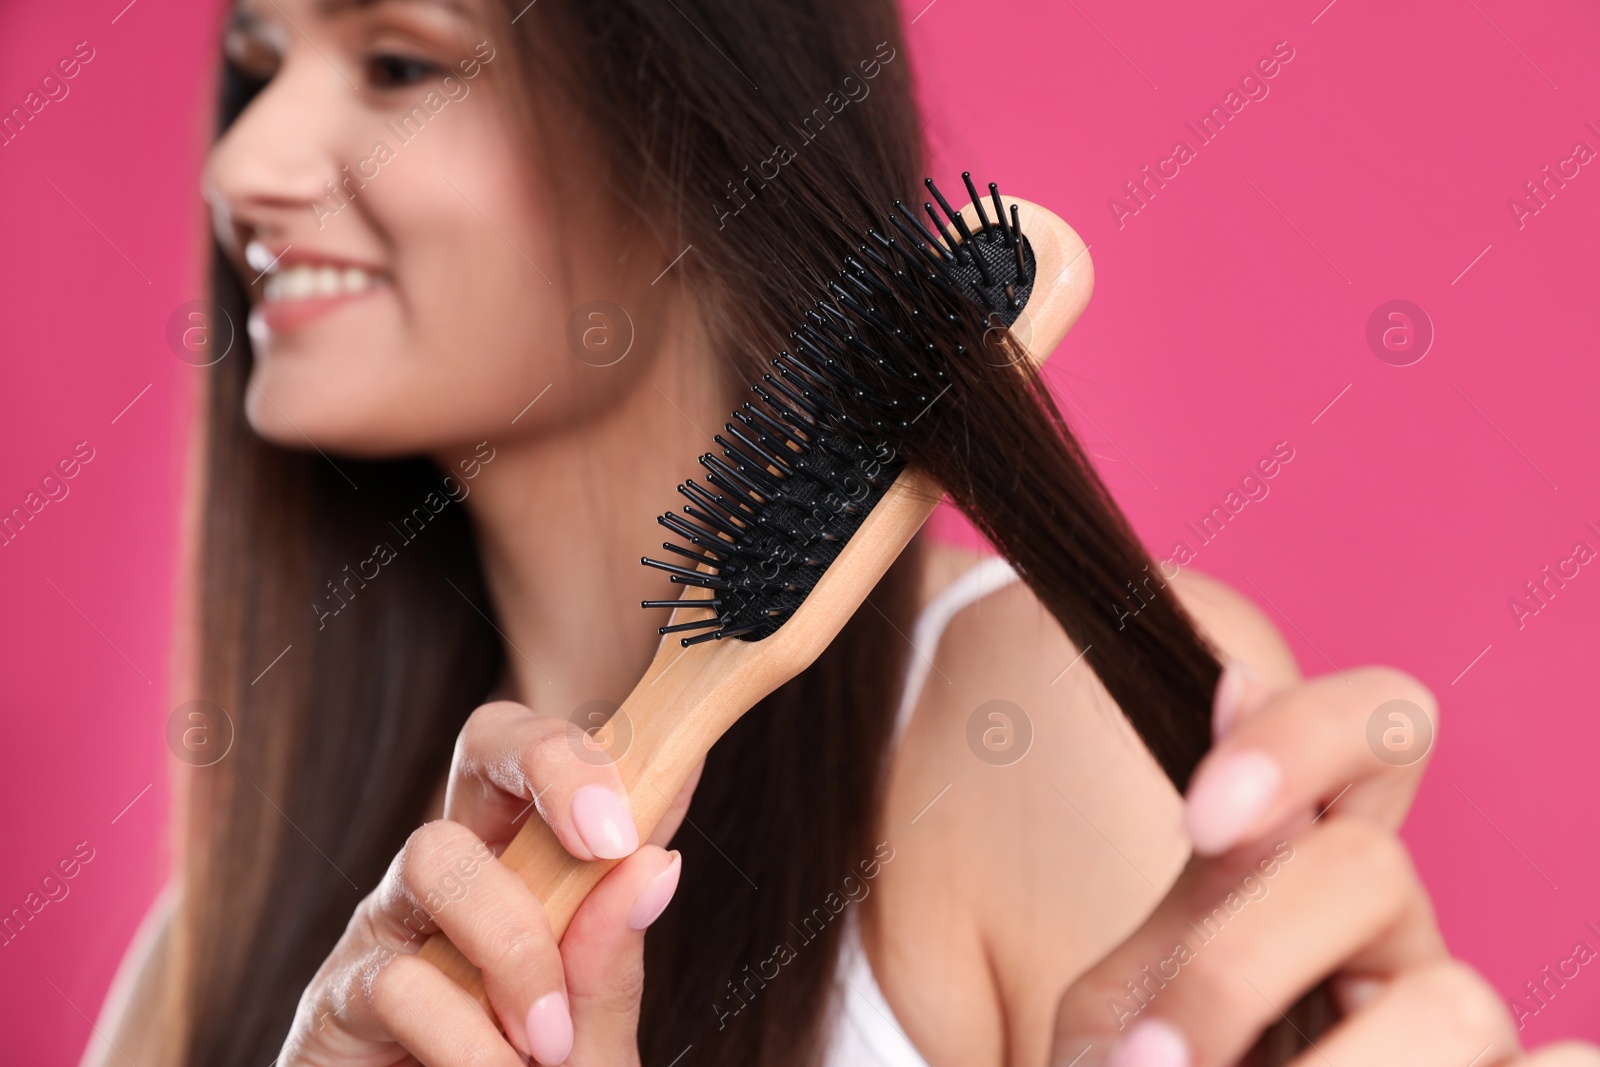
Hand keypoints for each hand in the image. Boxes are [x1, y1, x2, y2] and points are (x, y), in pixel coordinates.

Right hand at [275, 700, 702, 1065]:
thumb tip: (655, 866)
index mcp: (527, 872)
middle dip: (553, 765)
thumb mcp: (589, 1045)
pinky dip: (467, 1038)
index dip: (605, 754)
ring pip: (437, 854)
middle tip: (609, 845)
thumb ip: (610, 970)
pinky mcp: (333, 1000)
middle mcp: (455, 878)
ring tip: (550, 1043)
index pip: (557, 765)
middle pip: (486, 742)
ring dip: (515, 945)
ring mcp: (388, 927)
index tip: (664, 786)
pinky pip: (400, 980)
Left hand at [1049, 664, 1599, 1066]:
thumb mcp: (1135, 1007)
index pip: (1375, 730)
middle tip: (1150, 1059)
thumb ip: (1199, 892)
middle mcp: (1401, 939)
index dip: (1302, 738)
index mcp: (1310, 882)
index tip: (1203, 816)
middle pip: (1371, 867)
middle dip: (1236, 970)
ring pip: (1457, 1002)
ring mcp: (1458, 1028)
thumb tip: (1237, 679)